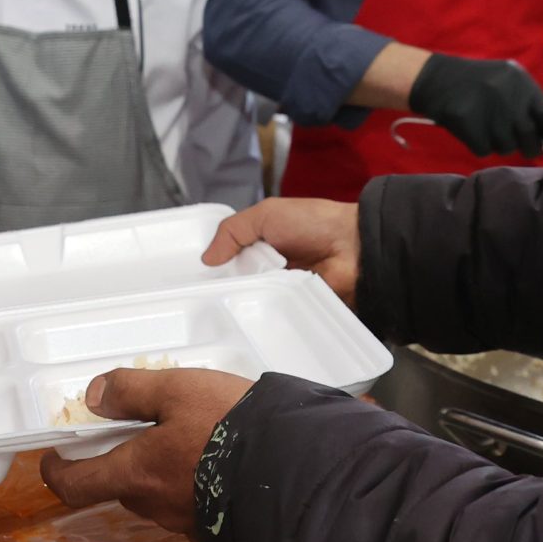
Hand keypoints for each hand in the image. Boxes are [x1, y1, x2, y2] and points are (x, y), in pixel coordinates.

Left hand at [38, 367, 253, 533]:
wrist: (293, 471)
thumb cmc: (229, 427)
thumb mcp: (179, 390)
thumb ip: (132, 391)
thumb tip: (93, 397)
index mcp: (135, 472)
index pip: (75, 484)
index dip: (56, 470)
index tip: (53, 454)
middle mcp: (153, 505)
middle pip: (120, 484)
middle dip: (122, 457)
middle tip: (142, 424)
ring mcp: (184, 522)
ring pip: (156, 493)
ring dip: (159, 468)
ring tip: (189, 434)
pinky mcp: (213, 527)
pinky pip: (188, 502)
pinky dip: (189, 482)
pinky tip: (214, 459)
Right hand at [203, 198, 358, 306]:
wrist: (353, 246)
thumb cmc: (310, 223)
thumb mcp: (265, 214)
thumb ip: (233, 231)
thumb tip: (206, 259)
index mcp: (258, 247)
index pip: (228, 263)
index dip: (211, 272)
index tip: (189, 285)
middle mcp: (266, 270)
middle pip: (236, 286)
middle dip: (220, 295)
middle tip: (199, 307)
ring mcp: (279, 292)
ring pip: (251, 304)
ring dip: (240, 308)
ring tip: (217, 321)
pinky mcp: (293, 310)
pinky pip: (272, 318)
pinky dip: (262, 320)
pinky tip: (245, 327)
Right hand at [409, 54, 542, 157]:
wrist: (438, 79)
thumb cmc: (480, 82)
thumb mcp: (509, 81)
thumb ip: (530, 104)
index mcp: (523, 85)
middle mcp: (509, 99)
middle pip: (530, 141)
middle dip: (527, 147)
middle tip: (516, 140)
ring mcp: (489, 113)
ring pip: (507, 148)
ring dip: (499, 143)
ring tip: (486, 124)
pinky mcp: (469, 125)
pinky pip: (485, 150)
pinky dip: (479, 144)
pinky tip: (472, 127)